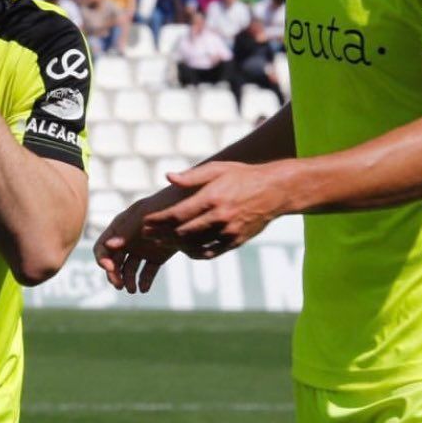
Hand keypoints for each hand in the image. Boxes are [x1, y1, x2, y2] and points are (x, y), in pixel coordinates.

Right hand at [94, 188, 183, 292]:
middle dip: (114, 275)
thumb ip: (126, 231)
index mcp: (118, 230)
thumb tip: (110, 246)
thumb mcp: (141, 216)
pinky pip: (147, 272)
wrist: (185, 207)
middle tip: (120, 286)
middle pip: (114, 262)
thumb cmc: (160, 206)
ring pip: (129, 270)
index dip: (103, 260)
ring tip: (133, 290)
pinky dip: (144, 281)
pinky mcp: (156, 257)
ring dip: (128, 281)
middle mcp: (127, 242)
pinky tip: (144, 289)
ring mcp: (141, 250)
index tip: (110, 269)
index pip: (102, 248)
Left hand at [142, 161, 293, 257]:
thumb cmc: (242, 176)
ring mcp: (229, 231)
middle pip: (182, 233)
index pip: (177, 214)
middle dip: (160, 234)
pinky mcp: (236, 242)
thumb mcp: (217, 169)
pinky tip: (184, 248)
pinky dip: (193, 253)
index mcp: (212, 198)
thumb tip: (168, 177)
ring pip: (194, 245)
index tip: (145, 222)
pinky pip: (209, 253)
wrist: (276, 190)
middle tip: (147, 234)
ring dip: (174, 245)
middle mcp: (219, 217)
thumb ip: (192, 176)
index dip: (158, 221)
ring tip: (161, 241)